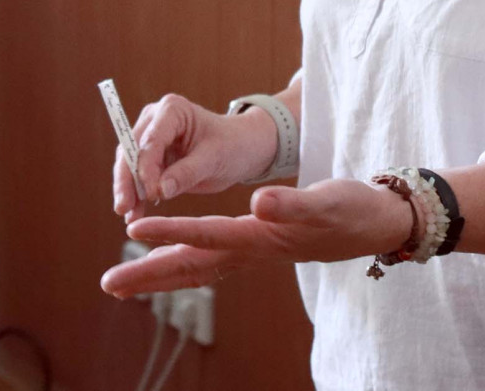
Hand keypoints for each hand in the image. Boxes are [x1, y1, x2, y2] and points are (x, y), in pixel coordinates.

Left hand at [100, 178, 414, 298]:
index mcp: (260, 237)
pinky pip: (208, 261)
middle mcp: (249, 251)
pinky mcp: (256, 248)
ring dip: (157, 275)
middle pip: (190, 267)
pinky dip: (181, 263)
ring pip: (195, 269)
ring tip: (120, 283)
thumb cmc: (353, 210)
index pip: (207, 235)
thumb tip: (260, 199)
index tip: (134, 228)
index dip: (171, 231)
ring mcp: (251, 254)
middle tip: (108, 284)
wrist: (376, 224)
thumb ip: (294, 202)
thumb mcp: (328, 201)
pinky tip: (163, 262)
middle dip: (148, 276)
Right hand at [112, 94, 277, 222]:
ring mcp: (150, 137)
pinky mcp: (151, 157)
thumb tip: (159, 191)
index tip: (151, 193)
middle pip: (131, 151)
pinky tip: (134, 215)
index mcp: (172, 110)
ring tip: (128, 216)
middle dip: (127, 180)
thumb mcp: (214, 159)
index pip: (151, 140)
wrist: (239, 148)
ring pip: (129, 165)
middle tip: (124, 208)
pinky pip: (137, 177)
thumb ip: (187, 173)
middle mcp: (154, 120)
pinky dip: (136, 195)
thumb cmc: (230, 146)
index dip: (146, 167)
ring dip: (127, 191)